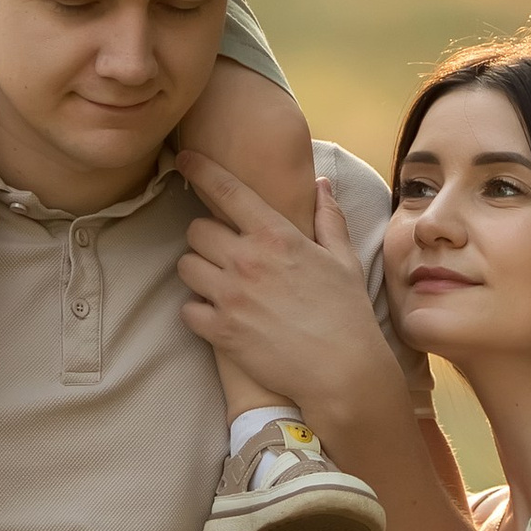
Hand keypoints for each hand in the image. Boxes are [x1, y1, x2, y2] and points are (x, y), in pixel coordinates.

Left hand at [176, 161, 419, 435]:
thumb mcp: (343, 259)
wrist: (342, 370)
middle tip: (222, 250)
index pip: (227, 191)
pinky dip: (198, 311)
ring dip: (198, 271)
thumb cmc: (347, 313)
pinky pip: (187, 310)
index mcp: (276, 236)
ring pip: (185, 267)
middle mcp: (247, 261)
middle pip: (195, 231)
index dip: (200, 170)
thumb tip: (321, 184)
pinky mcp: (221, 332)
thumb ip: (328, 218)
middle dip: (205, 237)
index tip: (184, 159)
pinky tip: (219, 314)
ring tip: (219, 282)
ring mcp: (230, 297)